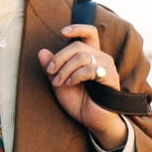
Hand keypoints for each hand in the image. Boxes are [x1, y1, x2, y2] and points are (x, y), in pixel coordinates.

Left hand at [39, 23, 130, 148]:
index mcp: (91, 56)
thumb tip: (41, 51)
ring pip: (82, 56)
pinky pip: (89, 69)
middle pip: (78, 46)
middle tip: (50, 71)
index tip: (63, 32)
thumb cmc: (79, 102)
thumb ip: (51, 68)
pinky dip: (75, 76)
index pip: (90, 33)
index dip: (78, 28)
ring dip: (65, 69)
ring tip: (58, 82)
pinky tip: (69, 84)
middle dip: (59, 57)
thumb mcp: (59, 84)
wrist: (94, 122)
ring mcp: (107, 67)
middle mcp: (101, 58)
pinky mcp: (110, 77)